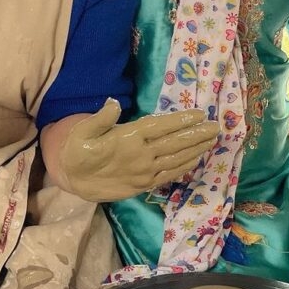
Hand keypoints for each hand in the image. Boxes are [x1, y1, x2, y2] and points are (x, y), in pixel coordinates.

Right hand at [58, 99, 218, 201]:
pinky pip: (169, 175)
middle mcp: (140, 156)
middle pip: (174, 143)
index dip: (180, 120)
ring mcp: (144, 172)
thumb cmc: (76, 149)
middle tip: (216, 126)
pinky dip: (184, 167)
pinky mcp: (143, 185)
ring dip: (195, 149)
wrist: (71, 180)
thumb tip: (114, 103)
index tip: (199, 114)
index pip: (160, 127)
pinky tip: (196, 159)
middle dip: (196, 134)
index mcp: (127, 138)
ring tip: (212, 140)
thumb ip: (100, 118)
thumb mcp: (81, 130)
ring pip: (176, 159)